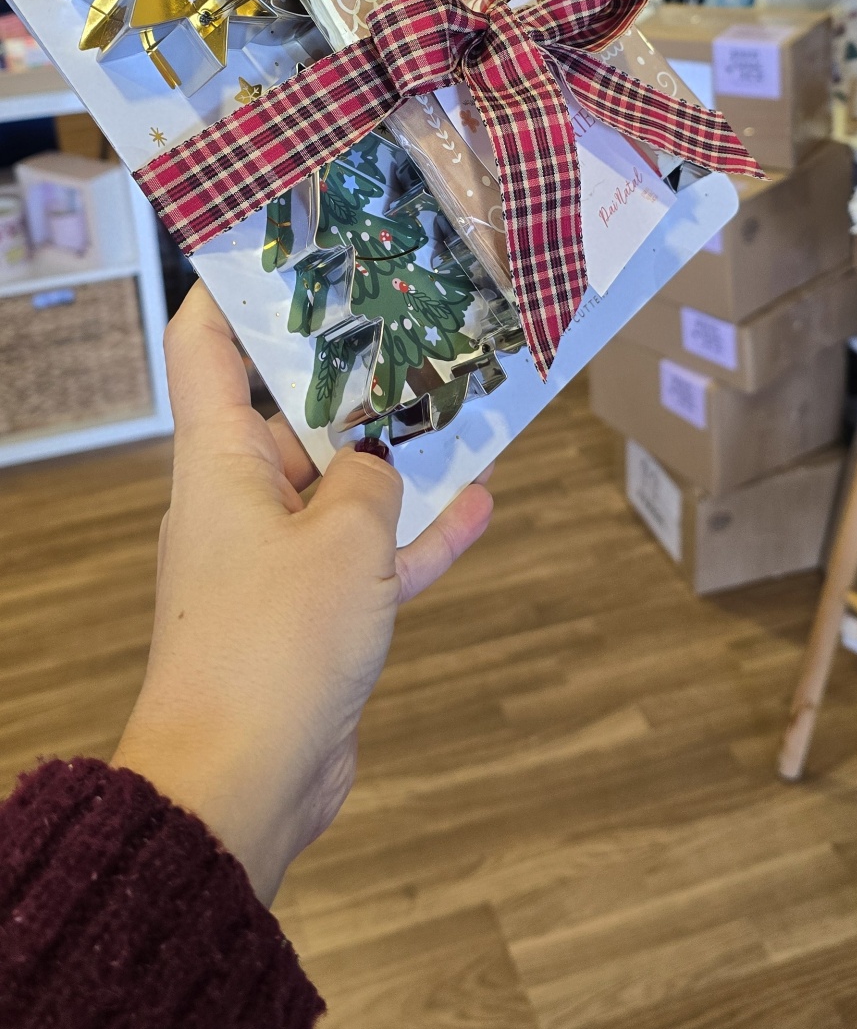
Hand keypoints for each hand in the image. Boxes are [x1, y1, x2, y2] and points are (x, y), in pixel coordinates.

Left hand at [114, 282, 491, 903]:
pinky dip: (418, 536)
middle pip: (289, 414)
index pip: (204, 349)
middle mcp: (239, 501)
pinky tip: (480, 504)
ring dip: (398, 456)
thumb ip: (373, 480)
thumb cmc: (272, 646)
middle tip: (414, 319)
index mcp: (216, 462)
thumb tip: (380, 460)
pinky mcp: (312, 618)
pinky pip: (370, 559)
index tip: (282, 244)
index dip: (232, 290)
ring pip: (342, 488)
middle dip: (352, 374)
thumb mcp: (343, 538)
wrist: (241, 784)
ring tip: (461, 401)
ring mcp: (276, 562)